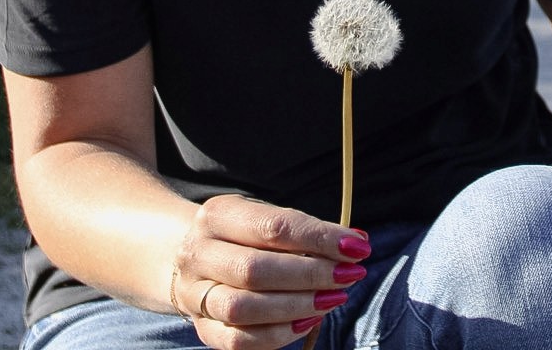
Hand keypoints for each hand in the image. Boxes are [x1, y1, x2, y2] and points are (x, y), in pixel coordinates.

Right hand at [168, 194, 372, 348]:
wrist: (193, 258)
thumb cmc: (245, 236)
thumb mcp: (267, 219)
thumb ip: (308, 231)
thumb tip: (357, 242)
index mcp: (218, 214)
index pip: (273, 227)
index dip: (320, 239)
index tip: (358, 248)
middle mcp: (198, 253)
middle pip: (255, 270)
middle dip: (311, 275)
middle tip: (349, 276)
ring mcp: (194, 293)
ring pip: (243, 308)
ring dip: (297, 306)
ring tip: (333, 300)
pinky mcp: (201, 326)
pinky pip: (237, 340)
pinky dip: (277, 335)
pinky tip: (308, 322)